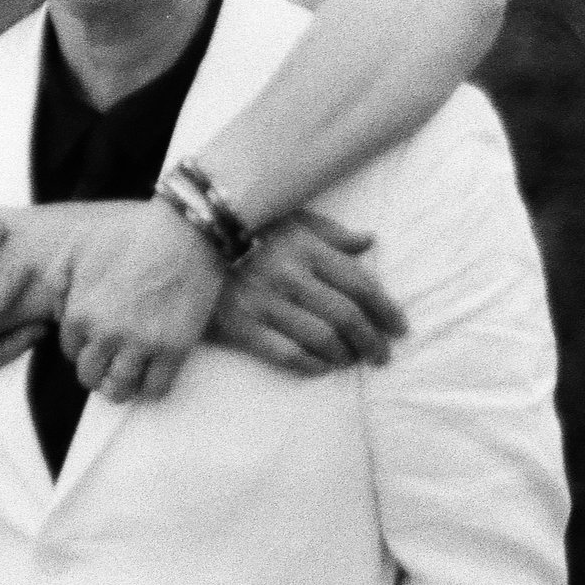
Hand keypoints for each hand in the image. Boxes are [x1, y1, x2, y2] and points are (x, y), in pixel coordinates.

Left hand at [48, 199, 224, 403]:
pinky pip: (157, 389)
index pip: (70, 351)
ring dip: (121, 387)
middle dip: (97, 371)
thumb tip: (55, 312)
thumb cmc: (131, 233)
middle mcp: (106, 334)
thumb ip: (58, 279)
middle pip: (91, 375)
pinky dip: (151, 389)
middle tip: (111, 363)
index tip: (95, 343)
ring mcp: (140, 344)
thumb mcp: (79, 245)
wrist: (185, 230)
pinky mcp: (174, 349)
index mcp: (80, 312)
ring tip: (128, 377)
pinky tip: (152, 374)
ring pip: (120, 390)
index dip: (82, 348)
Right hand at [209, 210, 407, 375]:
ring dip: (344, 354)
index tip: (399, 328)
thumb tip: (368, 242)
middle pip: (346, 316)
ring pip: (321, 338)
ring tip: (351, 359)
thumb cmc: (245, 229)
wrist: (186, 243)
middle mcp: (290, 276)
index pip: (360, 284)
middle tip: (381, 355)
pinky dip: (311, 365)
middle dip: (371, 340)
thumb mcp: (289, 219)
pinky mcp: (241, 325)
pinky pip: (286, 354)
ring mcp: (265, 302)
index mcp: (306, 248)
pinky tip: (321, 366)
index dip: (386, 310)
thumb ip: (330, 233)